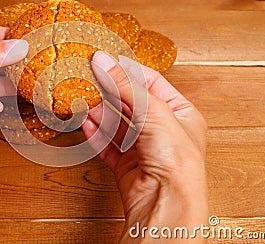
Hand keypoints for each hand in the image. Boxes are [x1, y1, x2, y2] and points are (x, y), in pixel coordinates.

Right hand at [83, 51, 207, 242]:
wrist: (167, 204)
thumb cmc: (177, 161)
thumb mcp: (154, 112)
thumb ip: (125, 85)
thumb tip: (103, 61)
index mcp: (180, 113)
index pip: (151, 82)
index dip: (127, 70)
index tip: (104, 60)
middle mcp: (163, 130)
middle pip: (131, 102)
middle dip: (110, 90)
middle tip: (89, 77)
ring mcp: (144, 148)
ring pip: (117, 123)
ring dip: (100, 111)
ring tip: (84, 98)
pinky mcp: (127, 165)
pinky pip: (108, 144)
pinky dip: (96, 132)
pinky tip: (86, 121)